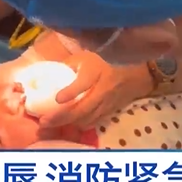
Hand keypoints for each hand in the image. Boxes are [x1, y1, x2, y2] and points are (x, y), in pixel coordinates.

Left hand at [39, 51, 154, 129]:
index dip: (71, 91)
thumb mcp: (86, 56)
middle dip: (62, 116)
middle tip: (44, 121)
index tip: (58, 98)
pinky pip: (94, 121)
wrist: (137, 73)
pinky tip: (68, 125)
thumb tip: (45, 73)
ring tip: (51, 124)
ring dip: (69, 123)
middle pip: (83, 107)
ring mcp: (108, 102)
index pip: (84, 83)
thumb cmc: (106, 60)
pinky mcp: (111, 111)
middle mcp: (103, 88)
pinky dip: (80, 125)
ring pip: (88, 118)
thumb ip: (68, 64)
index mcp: (96, 70)